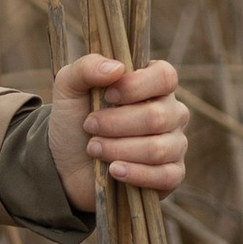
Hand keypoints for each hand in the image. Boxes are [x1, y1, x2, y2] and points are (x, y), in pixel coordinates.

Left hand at [47, 55, 188, 214]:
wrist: (67, 162)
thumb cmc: (75, 118)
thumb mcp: (69, 86)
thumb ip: (87, 67)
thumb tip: (117, 68)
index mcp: (154, 84)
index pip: (165, 77)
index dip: (137, 86)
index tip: (108, 95)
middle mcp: (171, 112)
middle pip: (158, 117)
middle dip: (117, 124)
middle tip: (89, 126)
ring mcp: (175, 144)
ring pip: (158, 149)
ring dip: (119, 149)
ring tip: (93, 148)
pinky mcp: (172, 175)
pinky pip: (166, 176)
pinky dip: (136, 174)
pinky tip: (114, 170)